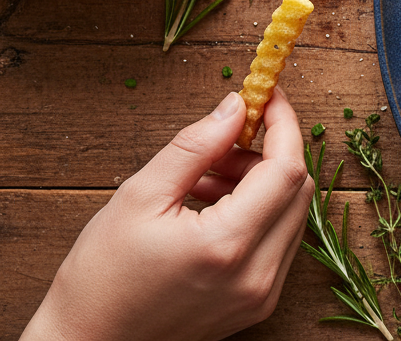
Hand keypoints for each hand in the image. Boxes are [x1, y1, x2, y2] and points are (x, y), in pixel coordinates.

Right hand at [22, 90, 313, 340]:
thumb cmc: (101, 278)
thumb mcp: (139, 197)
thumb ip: (194, 146)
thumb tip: (234, 106)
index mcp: (228, 245)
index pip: (286, 169)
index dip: (283, 125)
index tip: (267, 96)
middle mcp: (257, 274)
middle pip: (298, 190)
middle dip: (270, 153)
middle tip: (225, 140)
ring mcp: (262, 294)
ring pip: (292, 216)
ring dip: (262, 184)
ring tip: (205, 179)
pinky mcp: (258, 304)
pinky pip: (279, 244)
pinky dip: (258, 214)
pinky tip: (213, 208)